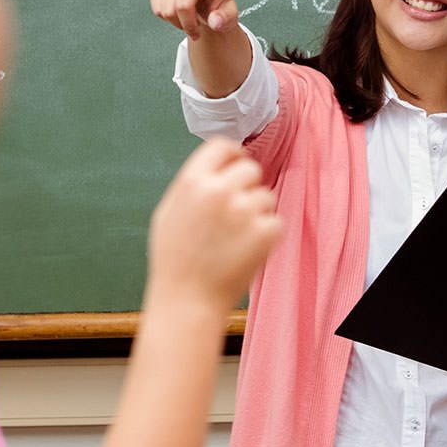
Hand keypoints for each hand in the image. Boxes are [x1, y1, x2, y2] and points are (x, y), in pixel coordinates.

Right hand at [147, 138, 282, 302]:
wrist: (187, 301)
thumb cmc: (174, 260)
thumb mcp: (169, 212)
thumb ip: (193, 184)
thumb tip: (218, 164)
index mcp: (192, 182)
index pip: (223, 146)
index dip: (232, 156)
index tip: (236, 166)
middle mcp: (219, 191)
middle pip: (251, 168)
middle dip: (247, 186)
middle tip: (236, 212)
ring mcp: (244, 211)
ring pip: (266, 196)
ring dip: (257, 213)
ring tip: (235, 239)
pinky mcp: (265, 232)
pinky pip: (276, 221)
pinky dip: (267, 235)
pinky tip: (246, 251)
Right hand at [149, 0, 239, 40]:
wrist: (205, 13)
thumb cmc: (218, 11)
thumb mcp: (229, 18)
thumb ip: (225, 20)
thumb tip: (215, 22)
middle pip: (182, 5)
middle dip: (188, 24)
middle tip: (196, 30)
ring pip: (167, 9)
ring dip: (176, 22)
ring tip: (187, 20)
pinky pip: (157, 8)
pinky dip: (166, 18)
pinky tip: (176, 14)